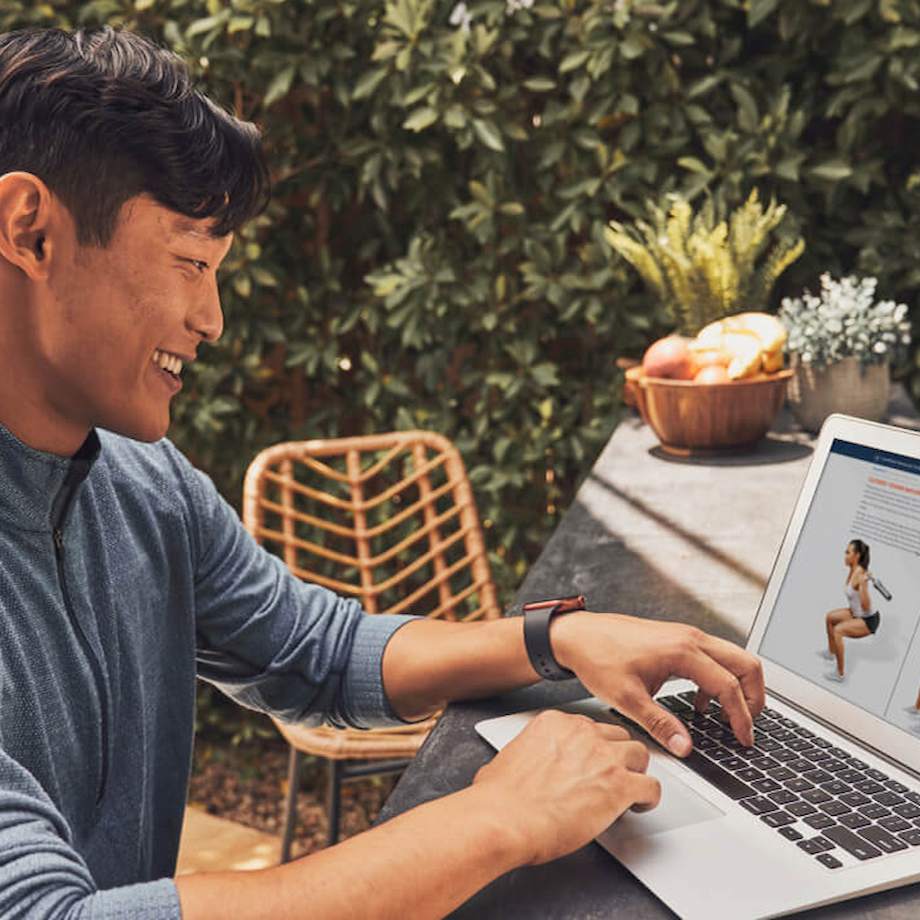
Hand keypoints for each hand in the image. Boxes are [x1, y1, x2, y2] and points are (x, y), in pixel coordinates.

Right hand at [472, 709, 659, 865]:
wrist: (504, 818)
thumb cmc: (500, 797)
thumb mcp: (509, 758)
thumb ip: (528, 755)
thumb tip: (526, 768)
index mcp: (555, 723)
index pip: (589, 727)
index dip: (594, 748)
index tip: (593, 761)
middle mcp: (582, 733)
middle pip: (617, 736)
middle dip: (617, 757)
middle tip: (611, 777)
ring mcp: (603, 757)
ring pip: (640, 755)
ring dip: (635, 773)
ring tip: (628, 792)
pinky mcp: (619, 786)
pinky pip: (651, 787)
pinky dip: (648, 799)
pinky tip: (639, 807)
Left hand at [553, 612, 764, 755]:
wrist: (578, 634)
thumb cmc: (598, 658)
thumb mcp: (626, 699)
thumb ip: (659, 724)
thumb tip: (685, 747)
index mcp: (682, 651)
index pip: (728, 686)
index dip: (741, 717)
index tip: (743, 740)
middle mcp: (690, 638)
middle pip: (745, 664)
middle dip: (755, 697)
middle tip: (747, 727)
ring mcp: (686, 635)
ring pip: (733, 658)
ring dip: (737, 688)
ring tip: (726, 720)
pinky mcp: (679, 638)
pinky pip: (714, 658)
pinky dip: (719, 680)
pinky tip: (700, 705)